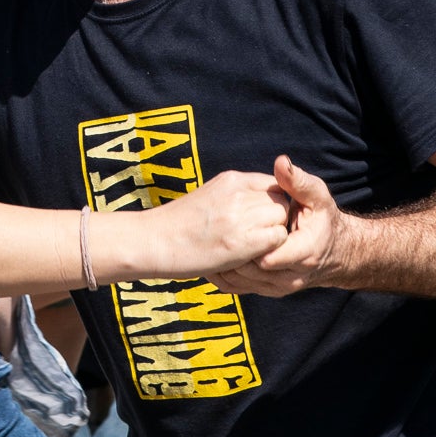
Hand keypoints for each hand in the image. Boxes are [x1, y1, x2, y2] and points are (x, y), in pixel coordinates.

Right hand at [143, 170, 290, 277]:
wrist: (153, 241)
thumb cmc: (179, 224)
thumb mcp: (211, 196)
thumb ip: (237, 196)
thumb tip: (260, 204)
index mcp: (231, 179)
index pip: (273, 184)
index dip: (274, 204)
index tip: (265, 221)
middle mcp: (238, 194)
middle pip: (281, 201)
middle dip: (277, 220)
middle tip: (264, 237)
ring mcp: (240, 216)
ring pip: (282, 219)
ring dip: (275, 235)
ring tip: (257, 248)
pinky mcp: (241, 241)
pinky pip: (277, 239)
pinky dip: (272, 249)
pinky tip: (254, 257)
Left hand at [211, 157, 348, 296]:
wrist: (333, 250)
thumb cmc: (322, 218)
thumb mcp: (317, 197)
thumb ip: (298, 182)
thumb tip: (281, 163)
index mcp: (305, 252)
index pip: (269, 255)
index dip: (249, 242)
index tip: (232, 224)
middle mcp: (292, 276)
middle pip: (252, 271)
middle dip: (232, 255)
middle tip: (211, 235)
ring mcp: (280, 287)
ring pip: (243, 283)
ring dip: (224, 266)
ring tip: (206, 246)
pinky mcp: (270, 291)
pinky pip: (240, 289)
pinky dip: (223, 276)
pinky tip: (209, 260)